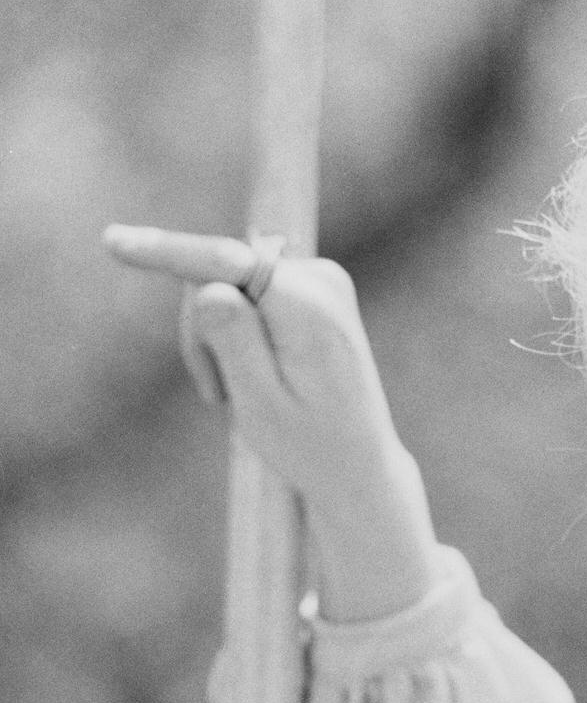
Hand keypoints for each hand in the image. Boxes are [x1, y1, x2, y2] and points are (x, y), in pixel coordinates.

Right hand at [104, 224, 438, 621]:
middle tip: (216, 397)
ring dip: (215, 339)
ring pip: (224, 286)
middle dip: (200, 331)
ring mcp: (318, 280)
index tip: (113, 241)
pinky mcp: (308, 289)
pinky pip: (244, 295)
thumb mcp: (263, 404)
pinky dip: (233, 334)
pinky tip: (250, 377)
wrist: (357, 461)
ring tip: (236, 396)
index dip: (167, 252)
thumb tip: (209, 288)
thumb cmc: (310, 442)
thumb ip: (235, 343)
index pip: (226, 264)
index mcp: (310, 308)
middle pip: (217, 276)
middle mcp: (319, 279)